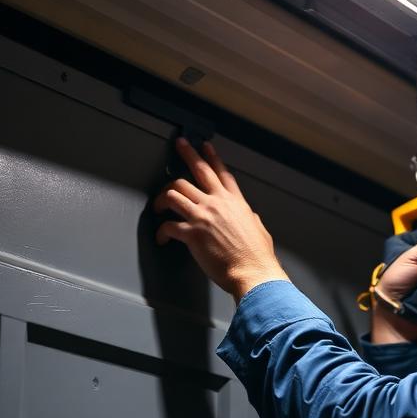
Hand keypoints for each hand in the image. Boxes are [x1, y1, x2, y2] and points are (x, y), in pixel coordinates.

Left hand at [153, 138, 288, 301]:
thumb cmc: (257, 256)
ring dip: (162, 197)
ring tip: (158, 204)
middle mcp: (217, 204)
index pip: (220, 172)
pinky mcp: (192, 233)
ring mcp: (203, 216)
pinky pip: (168, 226)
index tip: (204, 146)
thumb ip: (250, 218)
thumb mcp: (259, 229)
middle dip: (186, 153)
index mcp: (235, 202)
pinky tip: (162, 238)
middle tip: (179, 145)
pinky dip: (161, 232)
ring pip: (174, 192)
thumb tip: (248, 217)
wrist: (253, 272)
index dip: (211, 156)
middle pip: (197, 171)